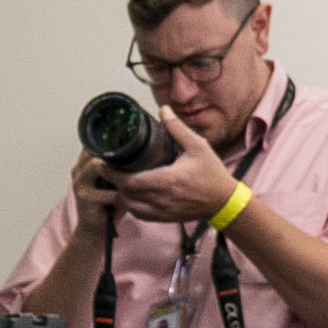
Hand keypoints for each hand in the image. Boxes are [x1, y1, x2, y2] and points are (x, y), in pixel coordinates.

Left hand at [106, 101, 240, 228]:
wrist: (224, 202)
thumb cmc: (213, 175)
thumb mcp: (197, 146)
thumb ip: (177, 128)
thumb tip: (163, 109)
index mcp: (166, 180)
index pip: (128, 181)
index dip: (111, 173)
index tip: (103, 162)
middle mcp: (161, 198)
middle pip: (124, 194)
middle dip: (113, 182)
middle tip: (107, 169)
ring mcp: (162, 211)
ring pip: (130, 206)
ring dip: (121, 194)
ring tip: (118, 180)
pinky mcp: (165, 218)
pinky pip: (140, 214)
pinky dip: (132, 205)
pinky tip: (132, 194)